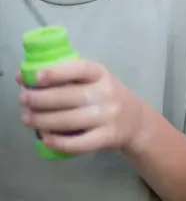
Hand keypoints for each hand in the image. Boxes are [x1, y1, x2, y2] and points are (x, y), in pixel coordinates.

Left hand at [17, 59, 144, 154]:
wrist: (136, 121)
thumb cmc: (106, 96)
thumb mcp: (95, 80)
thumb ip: (65, 78)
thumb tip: (24, 77)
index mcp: (101, 74)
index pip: (80, 69)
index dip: (57, 72)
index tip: (36, 77)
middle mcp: (106, 93)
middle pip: (68, 97)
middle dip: (39, 99)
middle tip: (23, 100)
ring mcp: (108, 116)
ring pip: (69, 120)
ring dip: (42, 121)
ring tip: (27, 119)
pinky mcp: (107, 137)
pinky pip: (78, 143)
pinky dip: (58, 142)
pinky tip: (45, 138)